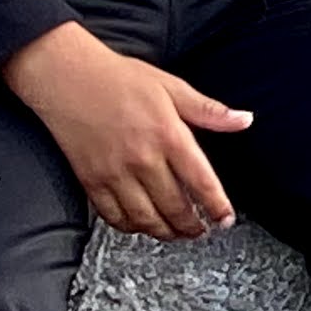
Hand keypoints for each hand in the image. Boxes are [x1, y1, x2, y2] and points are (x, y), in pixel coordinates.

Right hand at [0, 20, 251, 238]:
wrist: (66, 77)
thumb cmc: (118, 78)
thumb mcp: (171, 87)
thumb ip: (209, 110)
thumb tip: (244, 120)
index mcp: (168, 135)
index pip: (201, 182)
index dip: (217, 207)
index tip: (225, 219)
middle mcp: (142, 159)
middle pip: (175, 208)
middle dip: (193, 226)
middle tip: (202, 230)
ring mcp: (114, 173)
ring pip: (145, 219)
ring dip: (165, 233)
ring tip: (176, 233)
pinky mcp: (90, 181)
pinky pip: (113, 217)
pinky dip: (130, 227)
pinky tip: (141, 225)